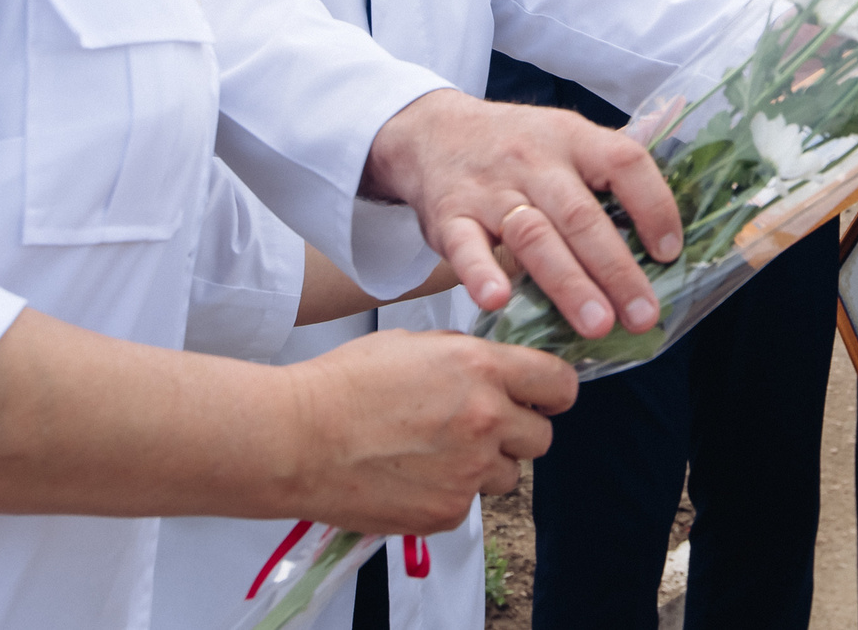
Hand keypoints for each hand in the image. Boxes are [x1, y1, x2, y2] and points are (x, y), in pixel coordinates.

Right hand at [283, 329, 575, 533]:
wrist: (298, 440)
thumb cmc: (344, 386)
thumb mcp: (414, 346)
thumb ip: (466, 358)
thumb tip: (495, 371)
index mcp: (480, 369)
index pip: (558, 384)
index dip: (555, 392)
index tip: (545, 397)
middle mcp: (485, 420)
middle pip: (541, 437)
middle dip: (518, 431)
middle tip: (481, 426)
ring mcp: (469, 471)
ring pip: (509, 474)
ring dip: (486, 465)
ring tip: (438, 451)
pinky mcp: (447, 511)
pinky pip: (469, 503)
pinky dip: (451, 492)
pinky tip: (413, 474)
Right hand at [363, 91, 679, 338]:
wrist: (432, 132)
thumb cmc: (517, 147)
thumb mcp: (566, 137)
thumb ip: (612, 170)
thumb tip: (673, 223)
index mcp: (573, 138)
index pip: (623, 162)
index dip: (653, 205)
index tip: (671, 252)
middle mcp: (534, 160)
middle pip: (581, 215)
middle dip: (616, 269)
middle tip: (642, 315)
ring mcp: (490, 189)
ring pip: (534, 236)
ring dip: (568, 283)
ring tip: (597, 325)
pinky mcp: (450, 216)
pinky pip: (465, 246)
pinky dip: (481, 274)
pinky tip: (499, 301)